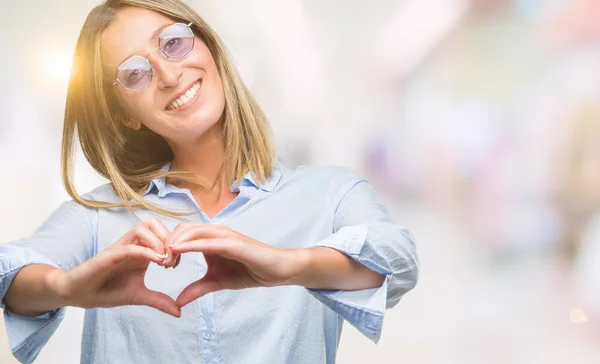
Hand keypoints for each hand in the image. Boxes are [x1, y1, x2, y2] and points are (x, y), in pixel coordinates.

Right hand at [52, 218, 180, 316]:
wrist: (80, 295)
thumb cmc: (107, 291)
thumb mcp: (139, 296)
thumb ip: (159, 301)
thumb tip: (179, 312)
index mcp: (142, 251)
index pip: (162, 234)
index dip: (174, 245)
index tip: (176, 264)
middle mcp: (133, 245)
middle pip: (155, 224)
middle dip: (169, 239)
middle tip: (172, 260)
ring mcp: (121, 248)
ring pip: (144, 228)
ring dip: (158, 242)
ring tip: (164, 262)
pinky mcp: (110, 254)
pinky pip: (130, 246)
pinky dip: (146, 251)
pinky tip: (156, 262)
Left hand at [168, 223, 302, 306]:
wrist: (275, 270)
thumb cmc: (249, 271)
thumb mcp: (216, 282)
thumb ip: (197, 288)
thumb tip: (178, 301)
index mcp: (210, 238)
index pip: (181, 234)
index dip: (167, 246)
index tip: (160, 264)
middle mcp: (215, 232)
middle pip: (182, 229)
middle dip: (167, 243)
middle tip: (161, 263)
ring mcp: (224, 235)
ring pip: (191, 232)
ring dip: (175, 244)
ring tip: (166, 261)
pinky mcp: (232, 242)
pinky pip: (207, 241)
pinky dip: (190, 244)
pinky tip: (177, 250)